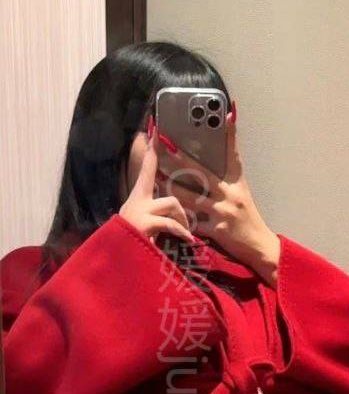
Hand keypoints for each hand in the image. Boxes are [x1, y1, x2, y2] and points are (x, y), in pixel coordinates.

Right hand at [119, 126, 195, 244]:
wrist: (116, 263)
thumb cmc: (132, 247)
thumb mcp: (145, 229)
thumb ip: (158, 219)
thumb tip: (177, 218)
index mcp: (137, 199)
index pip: (146, 169)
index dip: (150, 150)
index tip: (154, 130)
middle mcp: (136, 201)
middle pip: (158, 181)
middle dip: (171, 187)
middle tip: (176, 184)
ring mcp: (139, 211)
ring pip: (171, 202)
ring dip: (182, 218)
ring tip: (185, 233)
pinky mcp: (144, 224)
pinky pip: (170, 222)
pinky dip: (181, 231)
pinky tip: (187, 239)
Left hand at [154, 103, 280, 284]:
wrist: (259, 246)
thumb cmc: (247, 217)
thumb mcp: (242, 191)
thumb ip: (230, 170)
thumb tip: (223, 148)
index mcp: (236, 183)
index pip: (233, 154)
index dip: (230, 134)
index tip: (225, 113)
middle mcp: (230, 194)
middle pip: (202, 173)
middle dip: (182, 159)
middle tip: (165, 145)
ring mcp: (222, 213)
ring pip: (192, 197)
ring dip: (172, 187)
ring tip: (156, 177)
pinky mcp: (217, 231)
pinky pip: (193, 223)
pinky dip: (180, 219)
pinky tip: (165, 213)